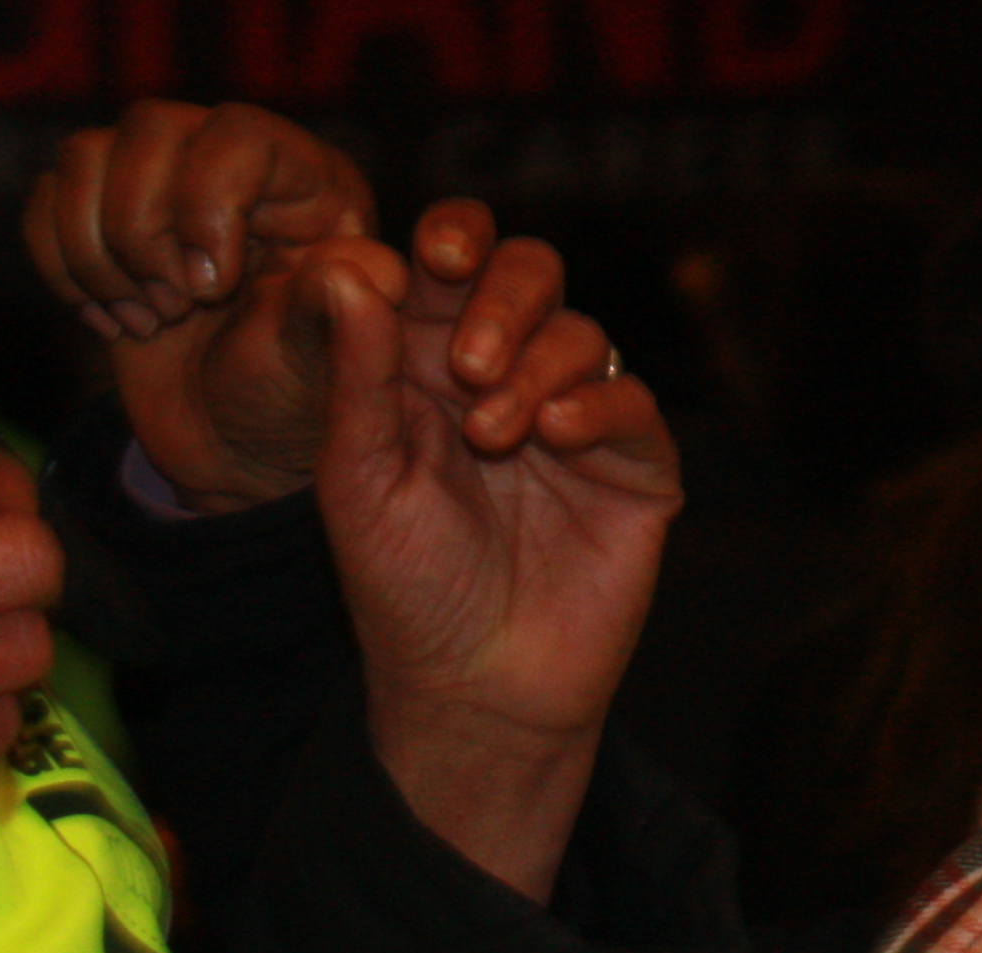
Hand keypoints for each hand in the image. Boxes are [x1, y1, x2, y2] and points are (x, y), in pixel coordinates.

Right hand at [24, 102, 376, 512]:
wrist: (231, 444)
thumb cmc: (288, 402)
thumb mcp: (320, 368)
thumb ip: (340, 314)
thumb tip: (370, 268)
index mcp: (309, 185)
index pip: (239, 132)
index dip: (207, 204)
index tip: (211, 287)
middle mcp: (234, 162)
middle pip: (149, 130)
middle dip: (146, 236)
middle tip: (177, 309)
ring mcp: (161, 180)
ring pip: (84, 155)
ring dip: (101, 255)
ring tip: (153, 318)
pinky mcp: (99, 210)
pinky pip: (44, 197)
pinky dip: (63, 268)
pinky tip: (117, 319)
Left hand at [310, 201, 680, 898]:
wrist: (476, 684)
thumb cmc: (405, 585)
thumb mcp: (359, 472)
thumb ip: (357, 372)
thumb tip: (346, 265)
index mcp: (428, 363)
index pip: (452, 262)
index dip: (453, 238)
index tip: (437, 257)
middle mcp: (508, 376)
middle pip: (531, 274)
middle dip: (503, 296)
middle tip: (468, 361)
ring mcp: (576, 422)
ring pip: (583, 333)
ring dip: (537, 363)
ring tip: (495, 432)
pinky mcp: (636, 471)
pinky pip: (634, 402)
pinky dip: (596, 405)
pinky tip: (552, 437)